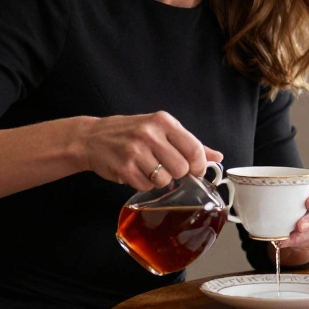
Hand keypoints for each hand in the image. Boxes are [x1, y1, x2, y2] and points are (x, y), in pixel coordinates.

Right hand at [77, 112, 222, 191]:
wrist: (91, 138)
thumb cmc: (129, 133)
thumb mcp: (160, 130)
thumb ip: (189, 143)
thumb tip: (217, 156)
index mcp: (163, 121)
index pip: (194, 148)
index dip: (198, 165)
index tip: (195, 170)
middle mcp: (149, 133)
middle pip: (181, 168)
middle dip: (177, 173)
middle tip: (165, 167)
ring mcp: (136, 151)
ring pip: (165, 180)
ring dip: (159, 180)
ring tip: (147, 168)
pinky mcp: (124, 168)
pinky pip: (147, 187)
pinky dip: (144, 184)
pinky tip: (135, 172)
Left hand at [278, 175, 308, 251]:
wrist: (307, 210)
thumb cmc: (300, 197)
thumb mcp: (296, 190)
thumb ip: (287, 192)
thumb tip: (263, 200)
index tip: (308, 203)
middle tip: (299, 226)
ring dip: (306, 236)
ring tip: (291, 239)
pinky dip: (306, 244)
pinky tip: (294, 243)